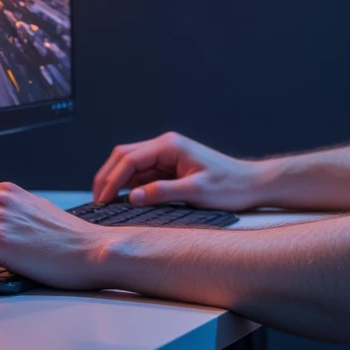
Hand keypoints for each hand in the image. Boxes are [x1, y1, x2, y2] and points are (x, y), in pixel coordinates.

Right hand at [93, 131, 265, 209]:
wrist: (252, 184)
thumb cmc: (230, 186)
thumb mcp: (197, 191)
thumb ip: (163, 192)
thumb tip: (133, 197)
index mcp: (170, 145)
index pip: (129, 158)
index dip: (111, 179)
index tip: (102, 200)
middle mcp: (165, 146)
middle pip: (124, 157)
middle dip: (107, 178)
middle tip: (97, 202)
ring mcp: (166, 157)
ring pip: (130, 165)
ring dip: (115, 182)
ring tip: (104, 204)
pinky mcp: (169, 168)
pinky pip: (141, 175)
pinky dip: (128, 187)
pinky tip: (122, 201)